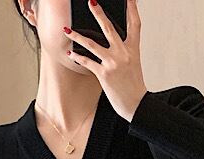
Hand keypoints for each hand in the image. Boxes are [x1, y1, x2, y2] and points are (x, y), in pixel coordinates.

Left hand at [64, 0, 147, 121]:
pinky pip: (87, 62)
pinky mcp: (104, 74)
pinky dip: (77, 58)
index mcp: (133, 49)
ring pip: (92, 44)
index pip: (135, 24)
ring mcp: (113, 63)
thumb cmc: (134, 86)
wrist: (136, 104)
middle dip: (99, 13)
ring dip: (77, 36)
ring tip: (67, 30)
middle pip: (109, 28)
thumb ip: (124, 51)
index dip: (132, 8)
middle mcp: (123, 53)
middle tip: (91, 2)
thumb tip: (113, 43)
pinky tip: (70, 54)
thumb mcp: (134, 64)